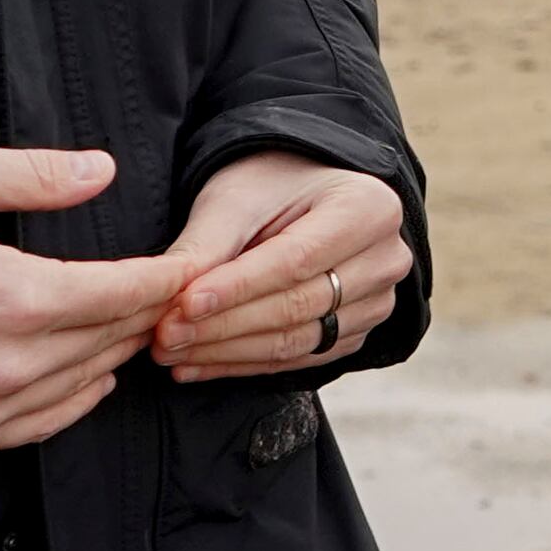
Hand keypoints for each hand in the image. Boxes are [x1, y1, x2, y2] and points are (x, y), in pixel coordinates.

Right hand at [0, 142, 188, 456]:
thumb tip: (103, 171)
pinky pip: (41, 427)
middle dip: (150, 312)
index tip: (195, 263)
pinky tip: (91, 377)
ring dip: (116, 353)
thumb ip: (34, 174)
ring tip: (138, 326)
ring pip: (84, 385)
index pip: (127, 292)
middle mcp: (11, 365)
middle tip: (177, 292)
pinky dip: (76, 400)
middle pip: (113, 339)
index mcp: (18, 298)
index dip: (169, 277)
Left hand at [153, 150, 413, 378]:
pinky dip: (242, 365)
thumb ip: (208, 247)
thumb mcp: (236, 198)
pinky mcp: (356, 334)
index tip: (182, 304)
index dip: (237, 288)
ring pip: (296, 341)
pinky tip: (196, 364)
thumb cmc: (270, 185)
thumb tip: (171, 302)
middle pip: (297, 306)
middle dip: (223, 326)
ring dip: (226, 352)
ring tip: (170, 351)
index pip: (296, 260)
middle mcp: (386, 259)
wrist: (302, 198)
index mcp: (368, 209)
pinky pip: (297, 360)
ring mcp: (377, 303)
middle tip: (164, 336)